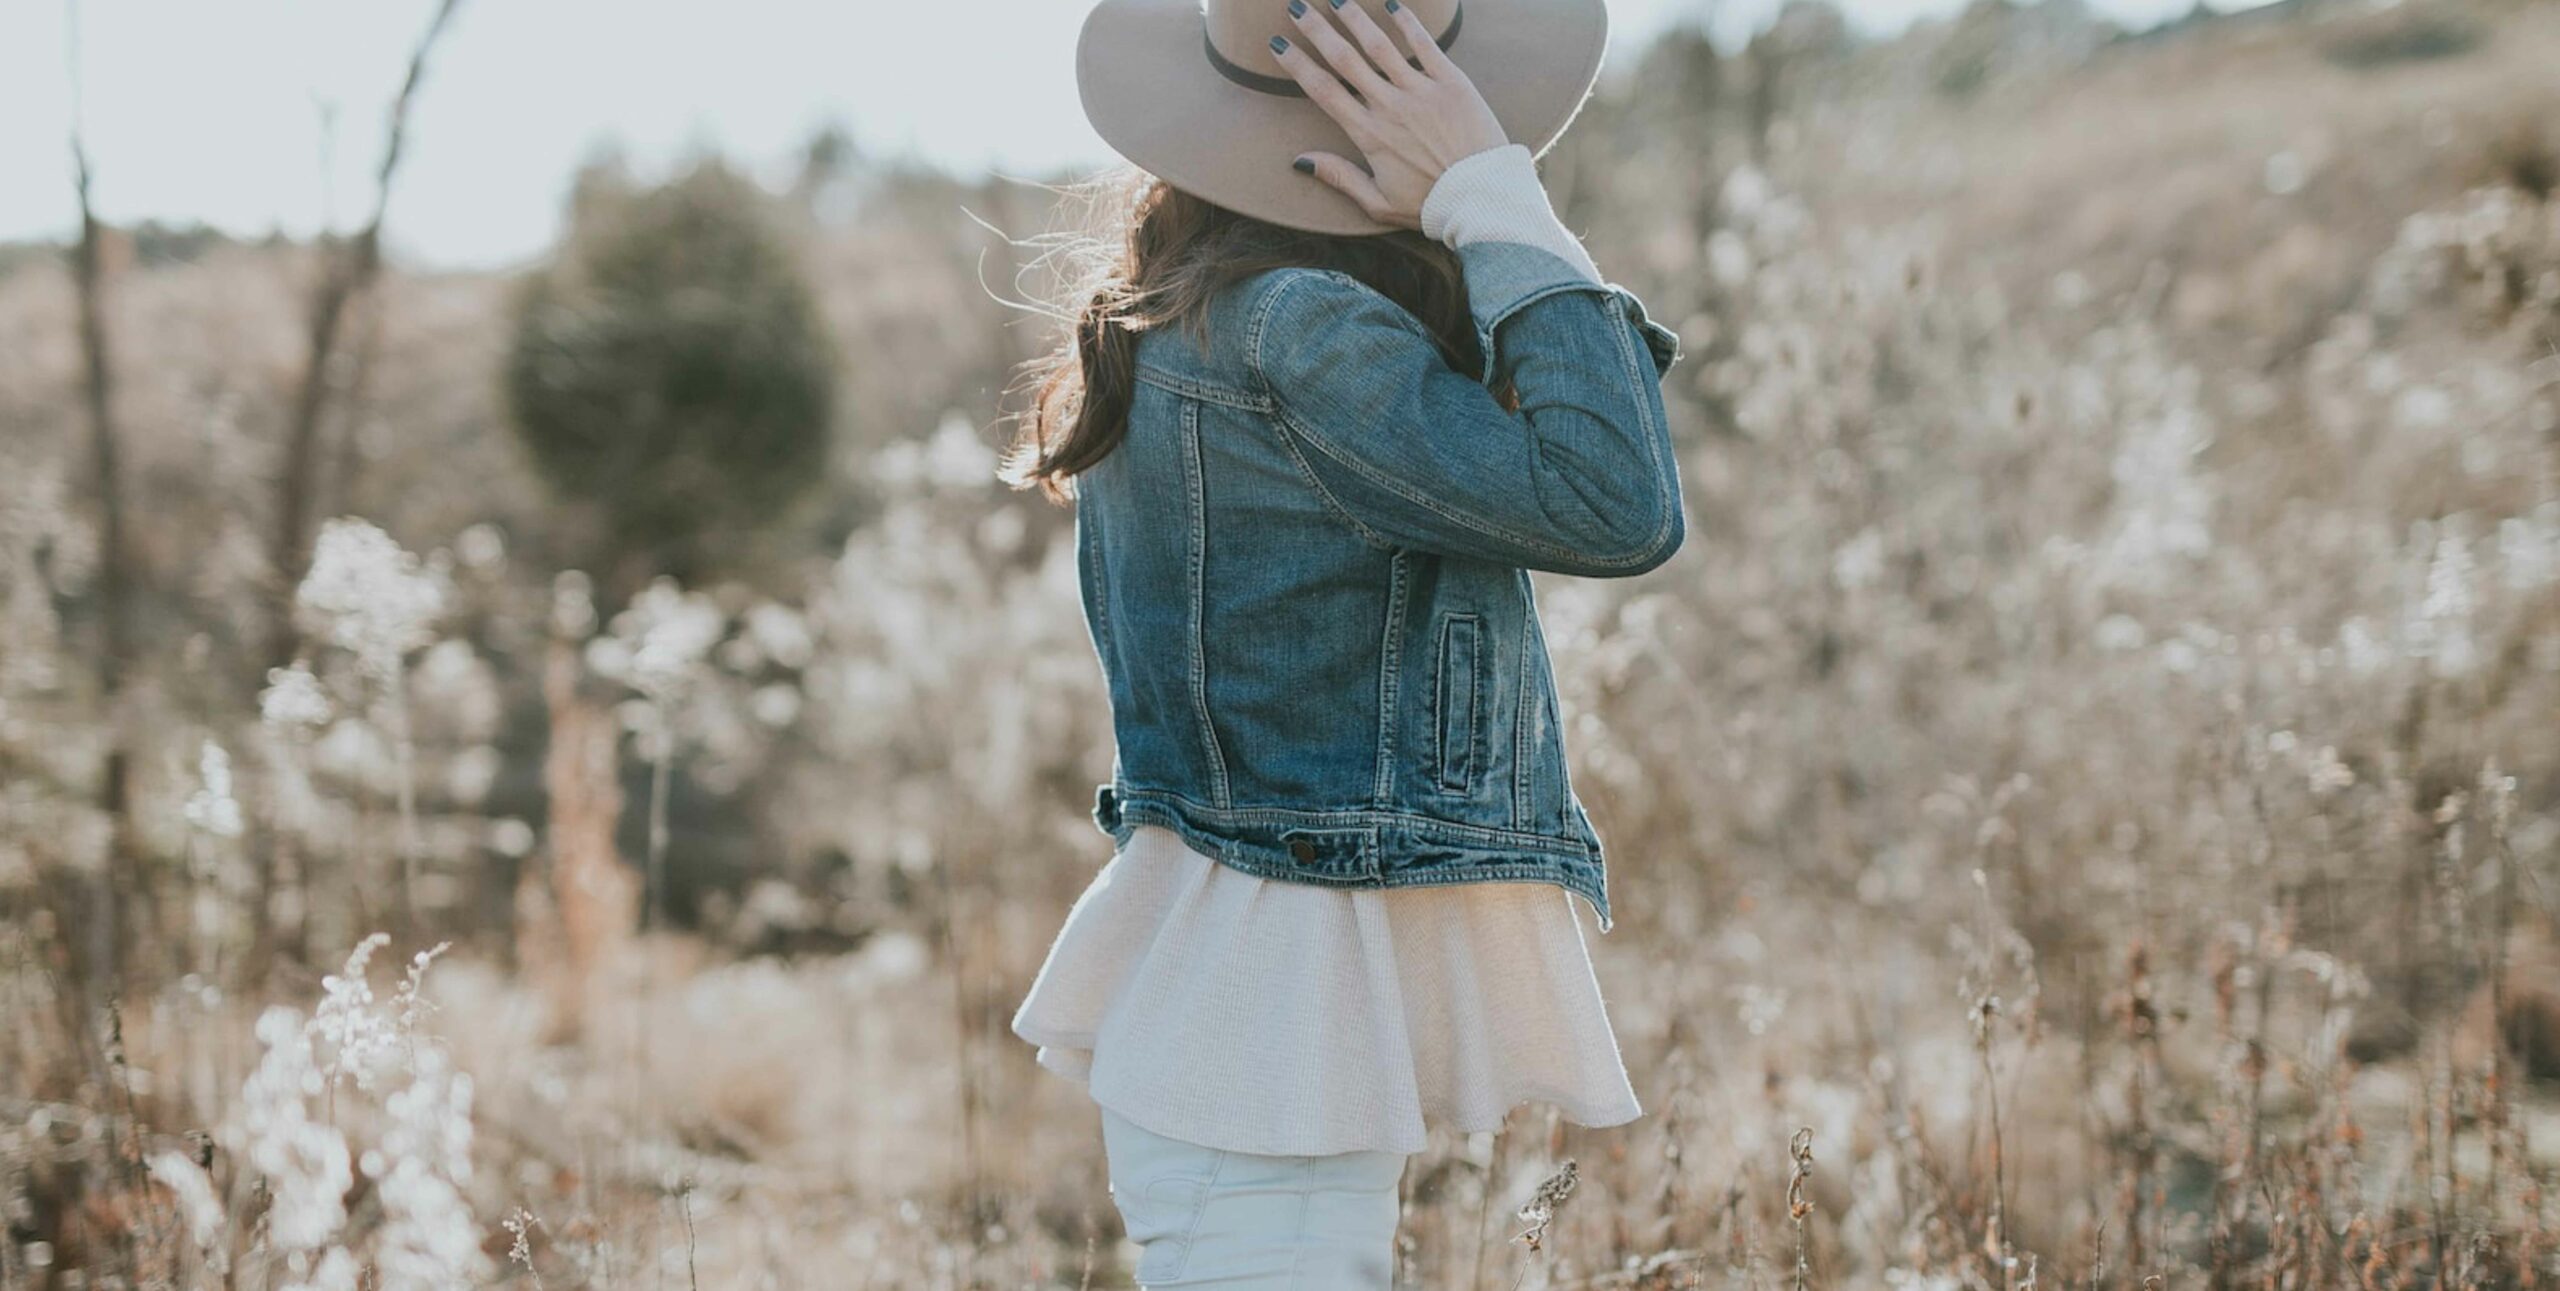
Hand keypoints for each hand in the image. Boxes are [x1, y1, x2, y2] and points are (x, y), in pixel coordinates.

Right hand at [1272, 0, 1510, 229]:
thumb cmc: (1431, 206)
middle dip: (1316, 29)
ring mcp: (1421, 91)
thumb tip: (1301, 161)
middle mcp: (1390, 107)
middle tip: (1296, 7)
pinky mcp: (1452, 83)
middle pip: (1344, 59)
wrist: (1483, 198)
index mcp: (1369, 135)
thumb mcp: (1379, 204)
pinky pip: (1425, 45)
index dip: (1297, 64)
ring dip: (1355, 18)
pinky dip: (1407, 22)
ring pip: (1380, 45)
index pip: (1323, 90)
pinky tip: (1392, 4)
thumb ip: (1339, 177)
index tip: (1279, 43)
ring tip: (1337, 0)